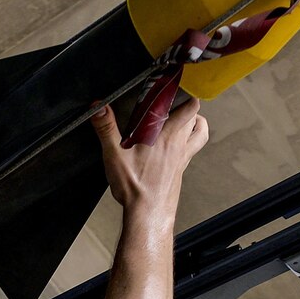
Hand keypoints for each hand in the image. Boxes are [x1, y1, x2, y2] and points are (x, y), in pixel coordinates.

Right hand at [91, 98, 207, 211]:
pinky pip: (192, 150)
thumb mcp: (114, 155)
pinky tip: (176, 145)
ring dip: (196, 123)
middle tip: (173, 102)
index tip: (177, 84)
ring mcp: (183, 157)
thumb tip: (99, 108)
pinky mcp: (181, 170)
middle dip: (188, 106)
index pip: (189, 107)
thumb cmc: (136, 187)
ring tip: (183, 119)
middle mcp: (179, 144)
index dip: (187, 93)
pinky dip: (189, 142)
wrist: (148, 214)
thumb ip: (106, 129)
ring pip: (201, 132)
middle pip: (196, 116)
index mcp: (166, 135)